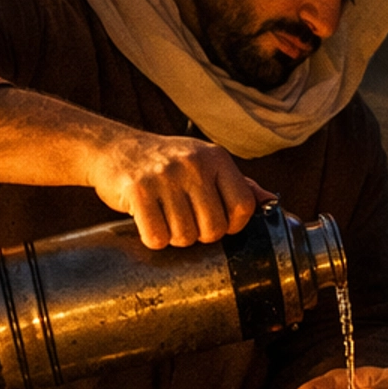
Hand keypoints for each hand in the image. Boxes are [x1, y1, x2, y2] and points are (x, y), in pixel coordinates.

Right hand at [89, 130, 272, 248]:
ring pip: (185, 237)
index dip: (232, 226)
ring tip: (166, 219)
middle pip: (214, 228)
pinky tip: (149, 223)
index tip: (217, 224)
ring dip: (175, 238)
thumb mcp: (205, 164)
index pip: (244, 207)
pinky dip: (153, 239)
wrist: (115, 149)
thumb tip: (272, 204)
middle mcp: (194, 164)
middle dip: (200, 236)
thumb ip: (239, 185)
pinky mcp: (138, 190)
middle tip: (186, 223)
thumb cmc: (167, 163)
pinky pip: (156, 236)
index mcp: (217, 158)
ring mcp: (165, 176)